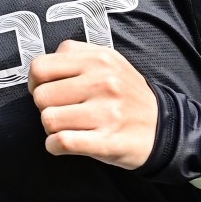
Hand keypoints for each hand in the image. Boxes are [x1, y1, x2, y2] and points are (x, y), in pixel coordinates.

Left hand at [27, 38, 158, 170]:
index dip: (36, 82)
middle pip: (41, 96)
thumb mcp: (110, 62)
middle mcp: (103, 83)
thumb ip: (77, 55)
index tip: (46, 90)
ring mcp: (105, 113)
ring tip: (67, 126)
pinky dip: (54, 146)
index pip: (40, 67)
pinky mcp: (106, 141)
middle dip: (45, 107)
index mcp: (99, 60)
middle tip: (61, 110)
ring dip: (51, 128)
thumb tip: (41, 67)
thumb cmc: (128, 95)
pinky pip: (60, 142)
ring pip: (48, 119)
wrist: (164, 128)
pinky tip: (63, 143)